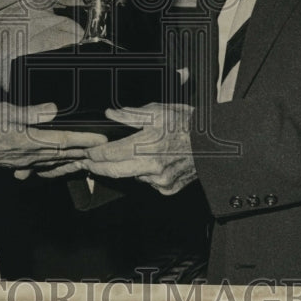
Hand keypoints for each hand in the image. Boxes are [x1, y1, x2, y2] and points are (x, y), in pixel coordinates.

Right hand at [0, 102, 105, 170]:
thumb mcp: (5, 112)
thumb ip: (30, 112)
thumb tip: (53, 109)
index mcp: (30, 141)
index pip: (65, 140)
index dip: (85, 140)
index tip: (102, 140)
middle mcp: (30, 155)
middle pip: (65, 154)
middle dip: (85, 152)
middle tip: (103, 151)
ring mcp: (24, 162)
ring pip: (55, 162)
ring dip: (74, 160)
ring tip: (89, 158)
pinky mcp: (16, 164)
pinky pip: (42, 166)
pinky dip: (55, 165)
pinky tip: (58, 164)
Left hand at [73, 103, 197, 194]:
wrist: (215, 142)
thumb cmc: (188, 124)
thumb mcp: (158, 112)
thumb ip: (130, 115)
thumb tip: (111, 113)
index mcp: (146, 146)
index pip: (109, 154)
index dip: (94, 153)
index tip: (86, 152)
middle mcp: (151, 167)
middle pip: (114, 171)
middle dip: (98, 167)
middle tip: (88, 162)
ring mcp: (160, 181)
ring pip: (132, 177)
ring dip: (124, 169)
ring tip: (124, 156)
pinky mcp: (168, 189)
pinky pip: (148, 183)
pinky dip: (144, 174)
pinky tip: (150, 162)